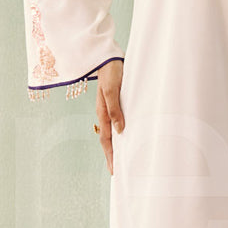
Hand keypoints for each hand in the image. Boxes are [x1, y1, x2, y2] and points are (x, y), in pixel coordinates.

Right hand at [95, 60, 124, 174]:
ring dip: (115, 145)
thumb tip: (120, 131)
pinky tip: (124, 136)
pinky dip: (119, 133)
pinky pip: (115, 122)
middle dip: (111, 155)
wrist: (107, 56)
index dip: (110, 155)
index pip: (106, 139)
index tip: (114, 170)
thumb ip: (115, 109)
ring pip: (111, 132)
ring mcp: (108, 108)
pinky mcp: (113, 102)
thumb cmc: (111, 71)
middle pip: (107, 139)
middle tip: (116, 171)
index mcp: (103, 112)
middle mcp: (104, 113)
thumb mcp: (112, 90)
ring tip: (120, 158)